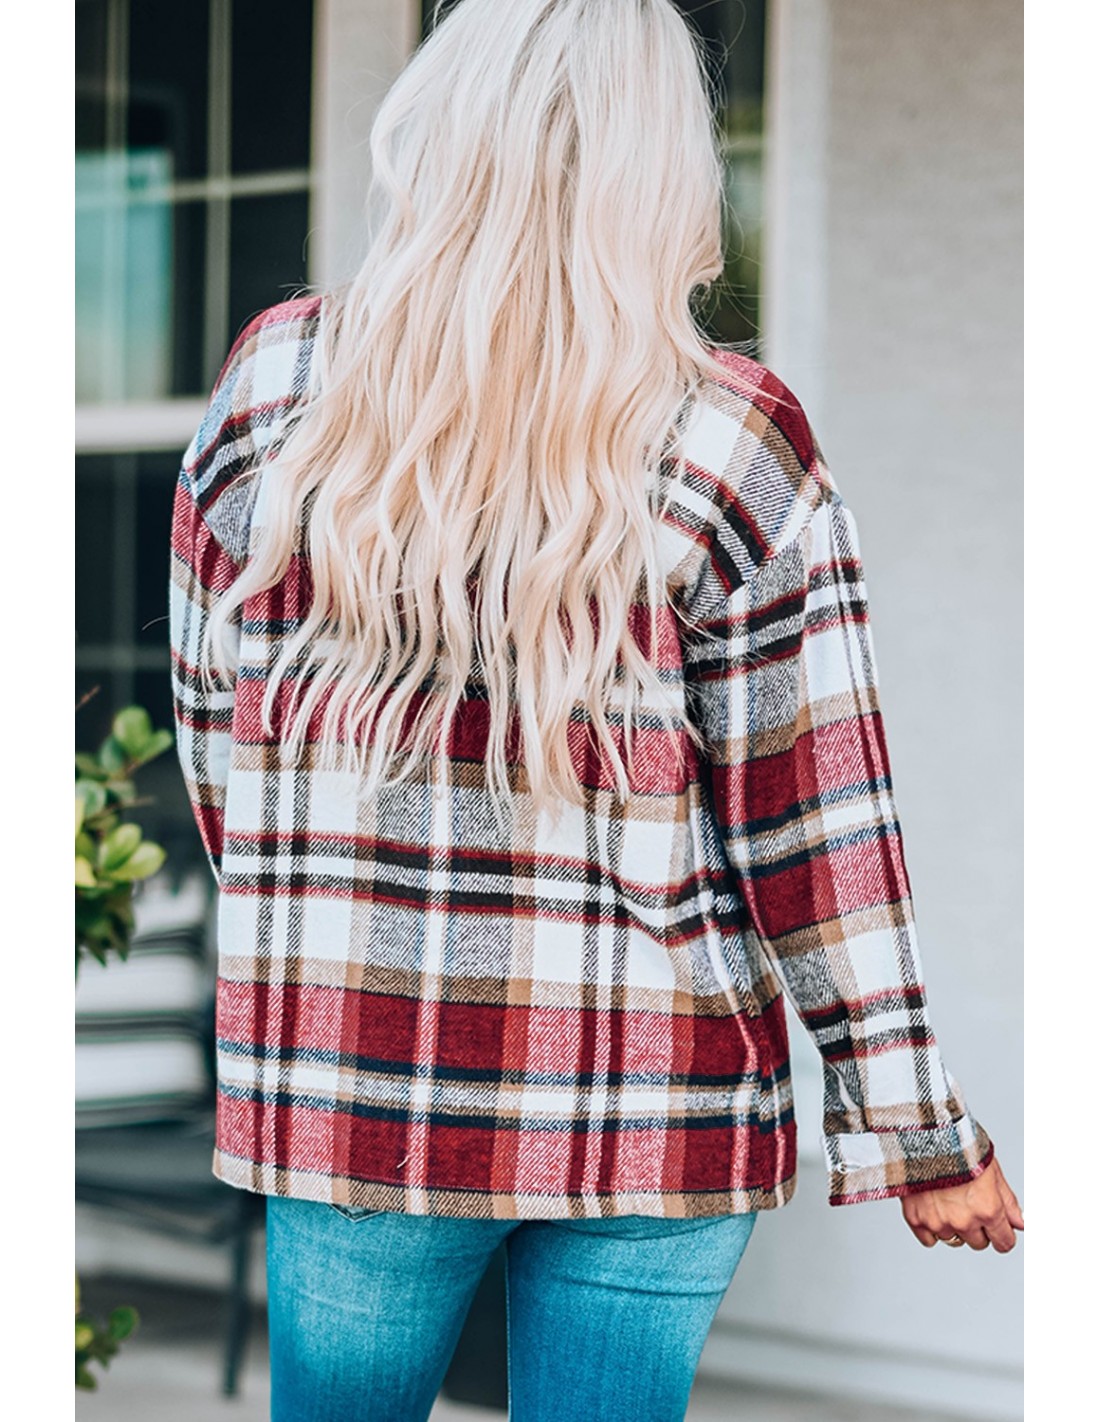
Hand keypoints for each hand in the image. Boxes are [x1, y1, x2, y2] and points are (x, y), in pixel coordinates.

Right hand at [899, 1154, 1023, 1252]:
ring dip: (953, 1227)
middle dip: (977, 1228)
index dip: (1003, 1235)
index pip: (1004, 1243)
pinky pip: (929, 1240)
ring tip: (947, 1199)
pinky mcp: (916, 1219)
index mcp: (988, 1209)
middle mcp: (964, 1221)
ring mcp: (939, 1222)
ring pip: (953, 1240)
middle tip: (968, 1203)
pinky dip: (931, 1227)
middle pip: (978, 1243)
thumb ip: (1008, 1201)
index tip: (998, 1229)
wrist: (922, 1133)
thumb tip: (1021, 1223)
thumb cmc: (958, 1145)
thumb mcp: (991, 1170)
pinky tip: (932, 1206)